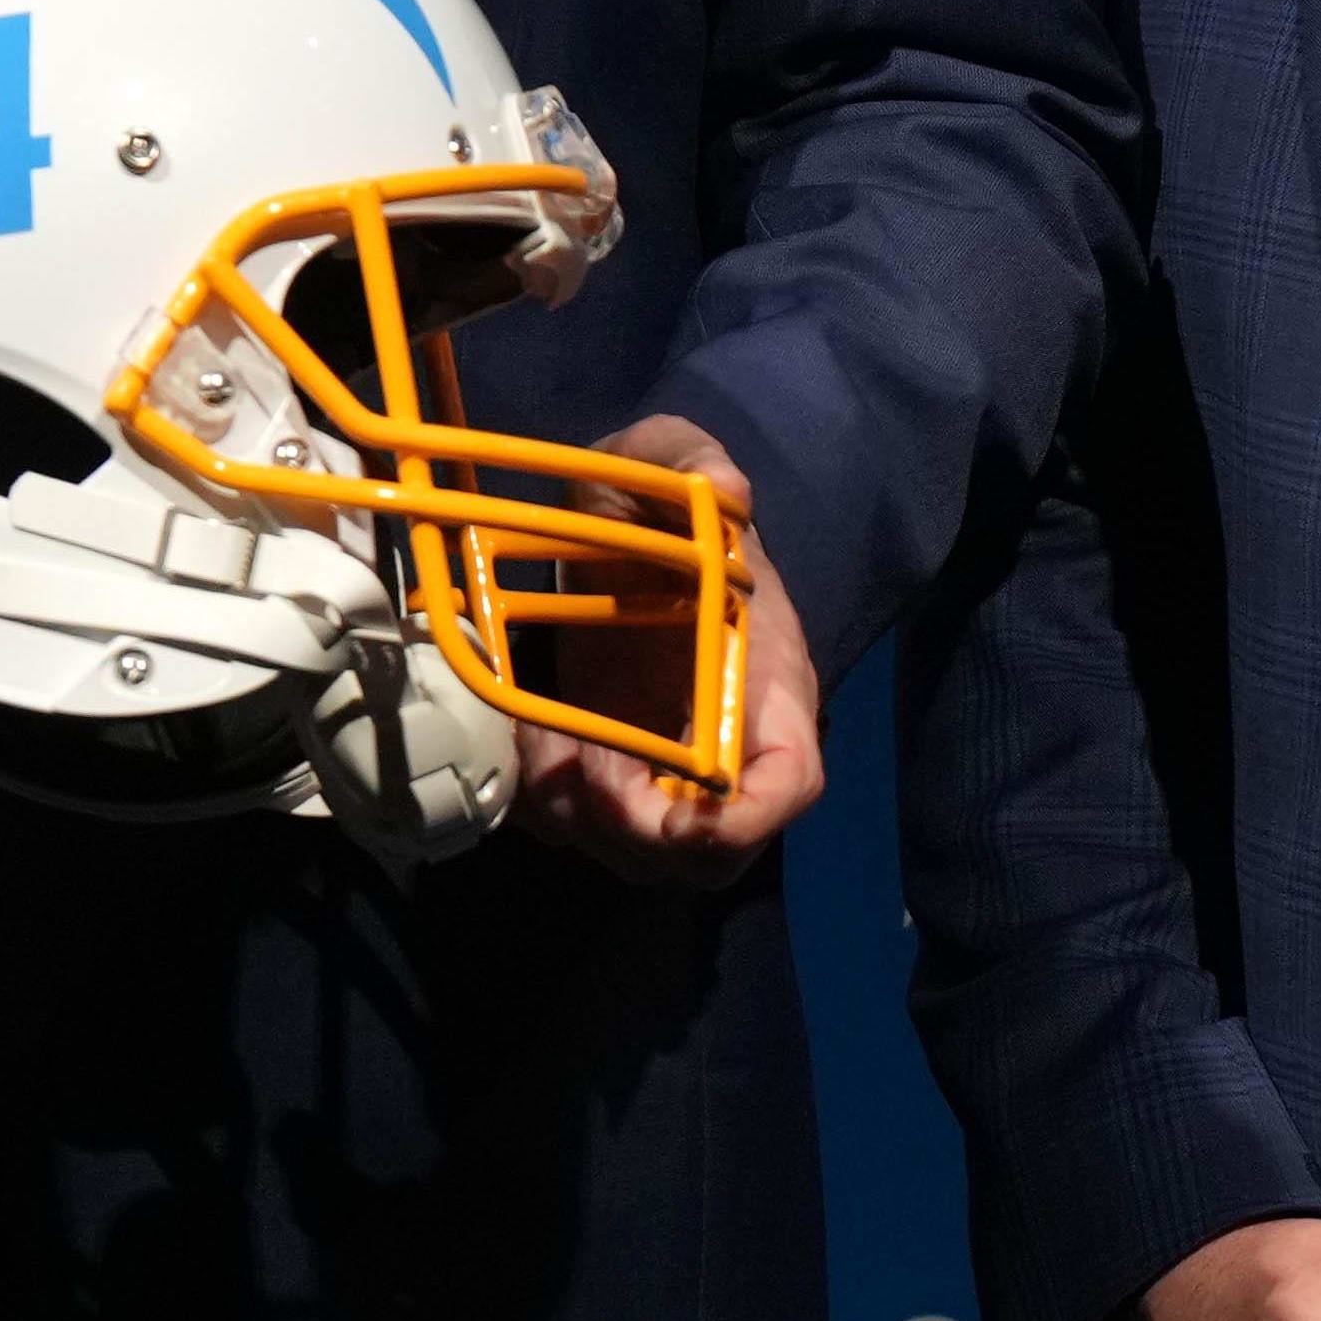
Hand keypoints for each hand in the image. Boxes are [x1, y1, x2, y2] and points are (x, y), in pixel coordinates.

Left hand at [503, 415, 820, 887]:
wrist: (622, 519)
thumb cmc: (658, 496)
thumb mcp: (671, 459)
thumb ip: (695, 463)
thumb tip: (725, 488)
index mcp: (765, 677)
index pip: (791, 782)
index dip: (745, 819)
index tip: (681, 816)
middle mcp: (727, 740)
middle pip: (714, 855)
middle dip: (645, 837)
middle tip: (588, 768)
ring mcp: (667, 765)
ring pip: (644, 861)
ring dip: (586, 826)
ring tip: (549, 749)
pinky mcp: (613, 768)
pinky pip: (584, 835)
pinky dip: (549, 812)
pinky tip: (530, 747)